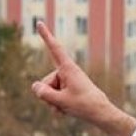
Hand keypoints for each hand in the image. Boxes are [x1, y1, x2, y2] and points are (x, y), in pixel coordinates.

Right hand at [31, 21, 135, 135]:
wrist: (101, 113)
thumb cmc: (83, 105)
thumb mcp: (60, 101)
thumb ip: (44, 94)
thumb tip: (34, 86)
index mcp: (68, 68)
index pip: (54, 48)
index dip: (46, 36)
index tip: (39, 23)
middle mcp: (67, 72)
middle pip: (46, 82)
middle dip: (49, 95)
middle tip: (63, 103)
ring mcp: (68, 81)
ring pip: (50, 91)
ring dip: (54, 102)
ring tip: (68, 107)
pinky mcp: (69, 88)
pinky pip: (56, 96)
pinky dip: (58, 104)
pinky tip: (66, 110)